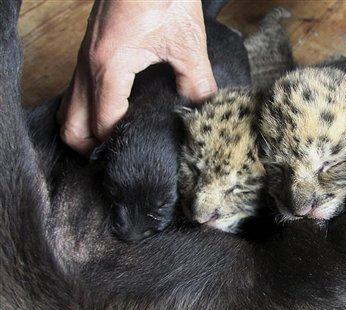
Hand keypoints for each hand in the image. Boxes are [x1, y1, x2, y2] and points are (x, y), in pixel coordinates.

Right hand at [58, 0, 217, 154]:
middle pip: (72, 124)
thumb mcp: (186, 43)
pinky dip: (88, 108)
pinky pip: (78, 90)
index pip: (104, 123)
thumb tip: (204, 108)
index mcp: (109, 68)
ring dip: (84, 129)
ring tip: (112, 141)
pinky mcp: (91, 50)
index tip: (138, 154)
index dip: (118, 144)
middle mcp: (88, 66)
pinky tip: (114, 111)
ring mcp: (85, 58)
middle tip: (115, 158)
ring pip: (70, 107)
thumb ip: (196, 82)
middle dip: (89, 148)